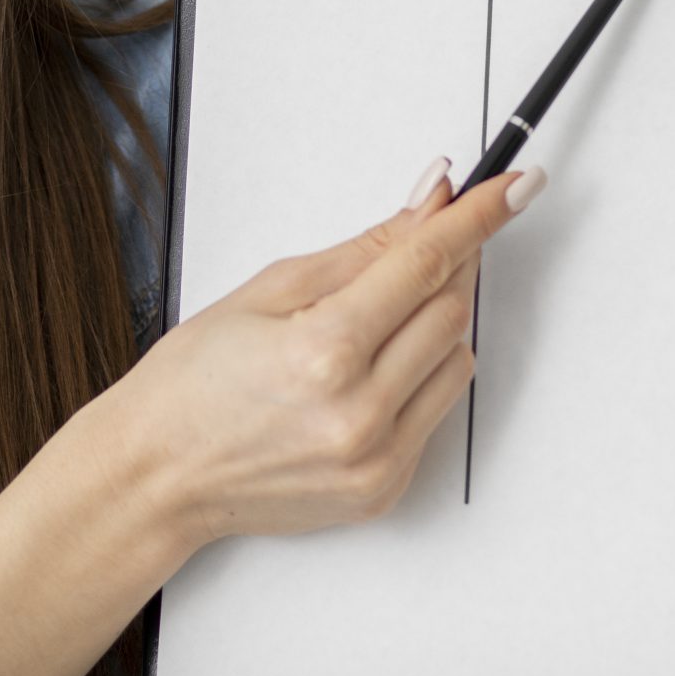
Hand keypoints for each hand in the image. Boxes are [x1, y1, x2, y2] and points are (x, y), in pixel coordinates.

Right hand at [100, 159, 543, 550]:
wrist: (157, 474)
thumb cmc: (192, 384)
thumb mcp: (269, 290)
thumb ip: (363, 249)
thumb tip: (430, 203)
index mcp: (324, 351)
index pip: (427, 263)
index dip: (479, 216)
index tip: (518, 186)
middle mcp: (358, 411)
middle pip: (452, 308)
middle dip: (446, 266)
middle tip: (418, 248)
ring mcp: (376, 458)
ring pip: (457, 360)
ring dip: (434, 326)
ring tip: (370, 326)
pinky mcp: (383, 489)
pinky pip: (437, 412)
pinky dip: (417, 379)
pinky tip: (364, 376)